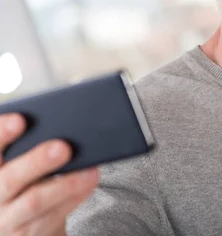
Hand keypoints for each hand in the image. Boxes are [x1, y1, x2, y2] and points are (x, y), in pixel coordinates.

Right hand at [0, 113, 98, 234]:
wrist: (21, 228)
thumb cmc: (24, 186)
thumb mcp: (17, 167)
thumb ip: (28, 151)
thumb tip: (63, 130)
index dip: (1, 133)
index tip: (20, 120)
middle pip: (10, 179)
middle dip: (37, 161)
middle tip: (63, 147)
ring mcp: (7, 218)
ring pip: (35, 201)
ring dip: (66, 184)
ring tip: (90, 171)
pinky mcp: (27, 234)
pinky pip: (54, 215)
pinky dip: (75, 197)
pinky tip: (90, 182)